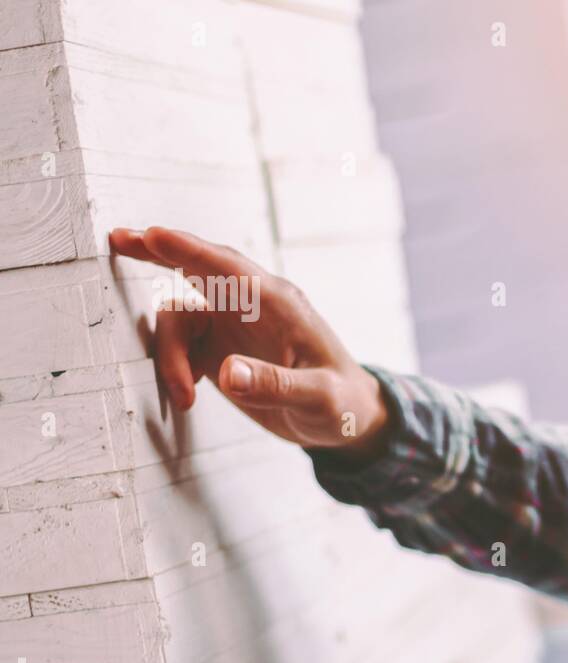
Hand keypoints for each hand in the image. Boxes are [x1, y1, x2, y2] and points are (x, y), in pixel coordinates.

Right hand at [109, 226, 388, 458]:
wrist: (348, 419)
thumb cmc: (341, 402)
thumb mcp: (318, 398)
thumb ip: (276, 385)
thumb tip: (228, 373)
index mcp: (280, 304)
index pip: (230, 268)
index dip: (190, 249)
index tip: (152, 235)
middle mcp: (253, 307)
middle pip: (198, 268)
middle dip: (159, 253)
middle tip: (117, 240)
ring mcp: (234, 327)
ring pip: (181, 317)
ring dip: (171, 355)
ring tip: (185, 397)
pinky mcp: (222, 351)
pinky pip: (182, 346)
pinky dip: (174, 368)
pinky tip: (186, 398)